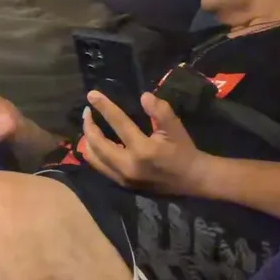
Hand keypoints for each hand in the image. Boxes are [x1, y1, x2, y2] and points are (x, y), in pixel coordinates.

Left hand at [81, 91, 206, 196]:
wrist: (192, 179)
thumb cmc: (183, 150)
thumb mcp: (175, 127)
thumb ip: (160, 110)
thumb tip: (143, 96)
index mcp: (142, 150)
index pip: (118, 123)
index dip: (104, 107)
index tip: (91, 95)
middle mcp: (128, 166)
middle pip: (97, 144)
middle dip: (88, 126)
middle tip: (88, 111)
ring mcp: (123, 178)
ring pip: (94, 159)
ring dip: (88, 141)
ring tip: (90, 127)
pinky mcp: (123, 184)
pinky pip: (101, 168)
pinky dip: (96, 154)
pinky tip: (97, 144)